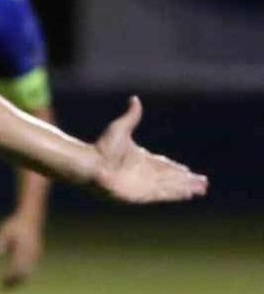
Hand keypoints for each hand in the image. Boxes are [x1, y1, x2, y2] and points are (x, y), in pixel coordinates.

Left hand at [0, 215, 43, 288]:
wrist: (31, 217)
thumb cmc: (15, 224)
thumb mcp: (5, 231)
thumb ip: (0, 242)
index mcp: (24, 247)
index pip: (17, 266)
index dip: (10, 276)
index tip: (2, 282)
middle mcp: (32, 252)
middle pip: (24, 272)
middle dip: (15, 281)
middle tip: (4, 288)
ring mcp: (37, 254)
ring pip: (30, 272)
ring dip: (20, 280)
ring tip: (9, 286)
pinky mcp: (38, 254)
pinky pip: (33, 268)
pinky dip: (25, 275)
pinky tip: (17, 279)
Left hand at [89, 97, 207, 204]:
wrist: (89, 163)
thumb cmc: (101, 148)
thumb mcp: (120, 129)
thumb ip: (132, 116)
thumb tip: (134, 99)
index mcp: (141, 160)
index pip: (163, 165)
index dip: (176, 170)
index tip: (188, 171)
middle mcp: (143, 174)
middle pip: (170, 178)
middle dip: (186, 181)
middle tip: (203, 183)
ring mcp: (142, 185)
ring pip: (169, 187)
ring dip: (185, 188)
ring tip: (201, 190)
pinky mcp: (140, 194)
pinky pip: (161, 194)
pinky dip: (175, 194)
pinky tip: (188, 194)